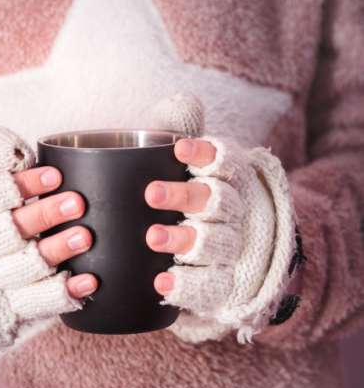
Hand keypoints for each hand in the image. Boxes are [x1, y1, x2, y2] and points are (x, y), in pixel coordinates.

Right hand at [0, 126, 98, 350]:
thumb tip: (14, 149)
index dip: (21, 186)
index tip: (55, 176)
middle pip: (7, 232)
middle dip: (44, 217)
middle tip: (78, 203)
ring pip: (22, 268)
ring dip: (55, 251)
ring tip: (86, 237)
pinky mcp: (5, 308)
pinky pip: (32, 304)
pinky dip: (60, 294)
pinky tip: (88, 281)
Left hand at [143, 133, 299, 343]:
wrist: (235, 257)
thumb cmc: (199, 197)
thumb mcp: (193, 164)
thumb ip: (182, 132)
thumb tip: (183, 101)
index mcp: (232, 180)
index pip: (227, 163)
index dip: (206, 155)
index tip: (180, 149)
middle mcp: (237, 214)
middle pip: (217, 202)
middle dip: (185, 196)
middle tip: (151, 194)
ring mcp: (233, 251)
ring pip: (215, 243)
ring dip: (184, 239)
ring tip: (153, 237)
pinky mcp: (224, 285)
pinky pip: (211, 286)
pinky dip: (186, 286)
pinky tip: (162, 283)